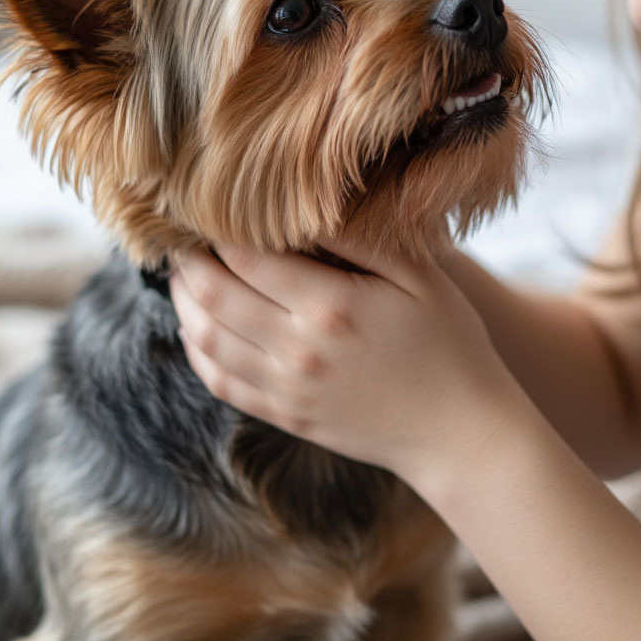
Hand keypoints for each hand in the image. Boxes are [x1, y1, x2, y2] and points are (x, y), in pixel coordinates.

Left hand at [169, 240, 525, 485]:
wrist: (459, 433)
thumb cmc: (449, 344)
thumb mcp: (419, 277)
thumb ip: (360, 240)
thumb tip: (305, 208)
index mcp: (330, 307)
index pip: (247, 257)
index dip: (217, 229)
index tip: (208, 207)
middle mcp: (298, 350)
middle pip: (214, 296)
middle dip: (188, 261)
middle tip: (180, 236)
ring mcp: (287, 389)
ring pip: (206, 340)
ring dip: (183, 302)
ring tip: (182, 275)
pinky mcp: (285, 415)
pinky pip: (220, 382)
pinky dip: (196, 351)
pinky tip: (195, 327)